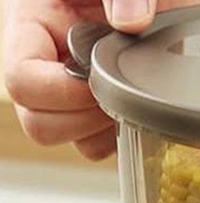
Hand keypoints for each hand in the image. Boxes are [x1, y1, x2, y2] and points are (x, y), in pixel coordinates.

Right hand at [2, 1, 199, 160]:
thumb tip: (130, 22)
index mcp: (32, 25)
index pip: (21, 80)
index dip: (59, 91)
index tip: (97, 80)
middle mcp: (47, 64)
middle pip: (38, 123)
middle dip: (81, 119)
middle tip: (117, 93)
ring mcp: (71, 91)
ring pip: (70, 139)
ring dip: (102, 131)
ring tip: (129, 98)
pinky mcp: (99, 109)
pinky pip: (101, 145)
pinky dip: (120, 137)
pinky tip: (138, 108)